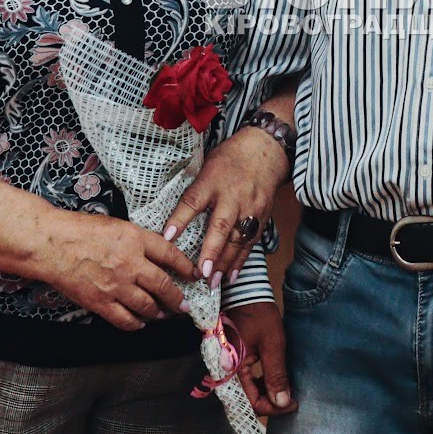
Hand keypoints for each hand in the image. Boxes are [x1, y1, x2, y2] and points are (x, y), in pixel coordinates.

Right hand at [35, 211, 194, 329]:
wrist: (50, 244)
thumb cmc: (78, 230)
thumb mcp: (116, 225)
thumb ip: (136, 241)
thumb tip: (155, 253)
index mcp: (135, 239)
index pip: (170, 254)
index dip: (186, 266)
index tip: (194, 274)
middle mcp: (130, 263)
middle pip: (163, 285)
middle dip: (177, 298)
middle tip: (183, 304)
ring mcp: (116, 285)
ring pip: (147, 306)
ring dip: (158, 313)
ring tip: (162, 314)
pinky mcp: (101, 302)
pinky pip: (125, 319)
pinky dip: (136, 323)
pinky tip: (139, 322)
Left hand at [164, 123, 289, 281]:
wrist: (265, 151)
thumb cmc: (229, 159)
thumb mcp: (206, 166)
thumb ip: (193, 191)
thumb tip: (170, 216)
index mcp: (212, 181)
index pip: (193, 201)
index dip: (180, 219)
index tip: (167, 236)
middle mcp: (232, 196)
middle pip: (221, 225)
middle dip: (211, 250)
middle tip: (200, 272)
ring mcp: (250, 207)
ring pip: (238, 238)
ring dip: (225, 262)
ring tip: (212, 282)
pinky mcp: (262, 216)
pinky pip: (250, 242)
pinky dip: (240, 260)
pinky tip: (230, 276)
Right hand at [228, 301, 294, 414]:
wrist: (245, 292)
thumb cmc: (258, 315)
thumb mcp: (272, 344)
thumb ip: (276, 375)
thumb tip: (282, 402)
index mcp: (232, 370)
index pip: (252, 403)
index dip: (274, 408)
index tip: (293, 404)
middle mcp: (225, 372)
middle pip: (247, 400)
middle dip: (270, 402)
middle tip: (290, 398)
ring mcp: (226, 366)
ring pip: (246, 391)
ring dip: (265, 393)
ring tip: (284, 388)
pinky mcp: (230, 359)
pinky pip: (243, 379)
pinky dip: (258, 382)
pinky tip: (270, 378)